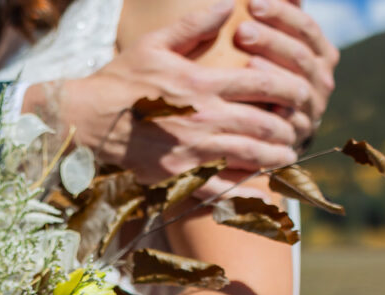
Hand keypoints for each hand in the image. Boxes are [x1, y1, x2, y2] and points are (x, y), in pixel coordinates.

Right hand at [25, 0, 302, 195]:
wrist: (84, 122)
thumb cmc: (118, 81)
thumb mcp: (153, 45)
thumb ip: (193, 27)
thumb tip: (227, 4)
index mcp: (200, 84)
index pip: (261, 84)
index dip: (289, 88)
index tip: (301, 93)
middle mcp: (200, 119)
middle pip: (262, 125)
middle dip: (287, 127)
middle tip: (298, 127)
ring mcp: (189, 151)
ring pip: (247, 156)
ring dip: (273, 157)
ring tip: (285, 155)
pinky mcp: (176, 176)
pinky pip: (218, 185)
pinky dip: (242, 186)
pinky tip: (254, 183)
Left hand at [236, 0, 338, 143]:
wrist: (266, 134)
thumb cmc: (264, 80)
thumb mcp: (275, 50)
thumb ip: (279, 24)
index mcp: (319, 53)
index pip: (305, 28)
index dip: (282, 13)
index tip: (253, 2)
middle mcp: (321, 80)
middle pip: (300, 56)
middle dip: (272, 41)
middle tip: (242, 31)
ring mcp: (312, 108)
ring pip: (296, 87)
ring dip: (271, 73)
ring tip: (246, 61)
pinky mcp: (297, 135)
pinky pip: (287, 121)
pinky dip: (271, 109)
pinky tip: (250, 101)